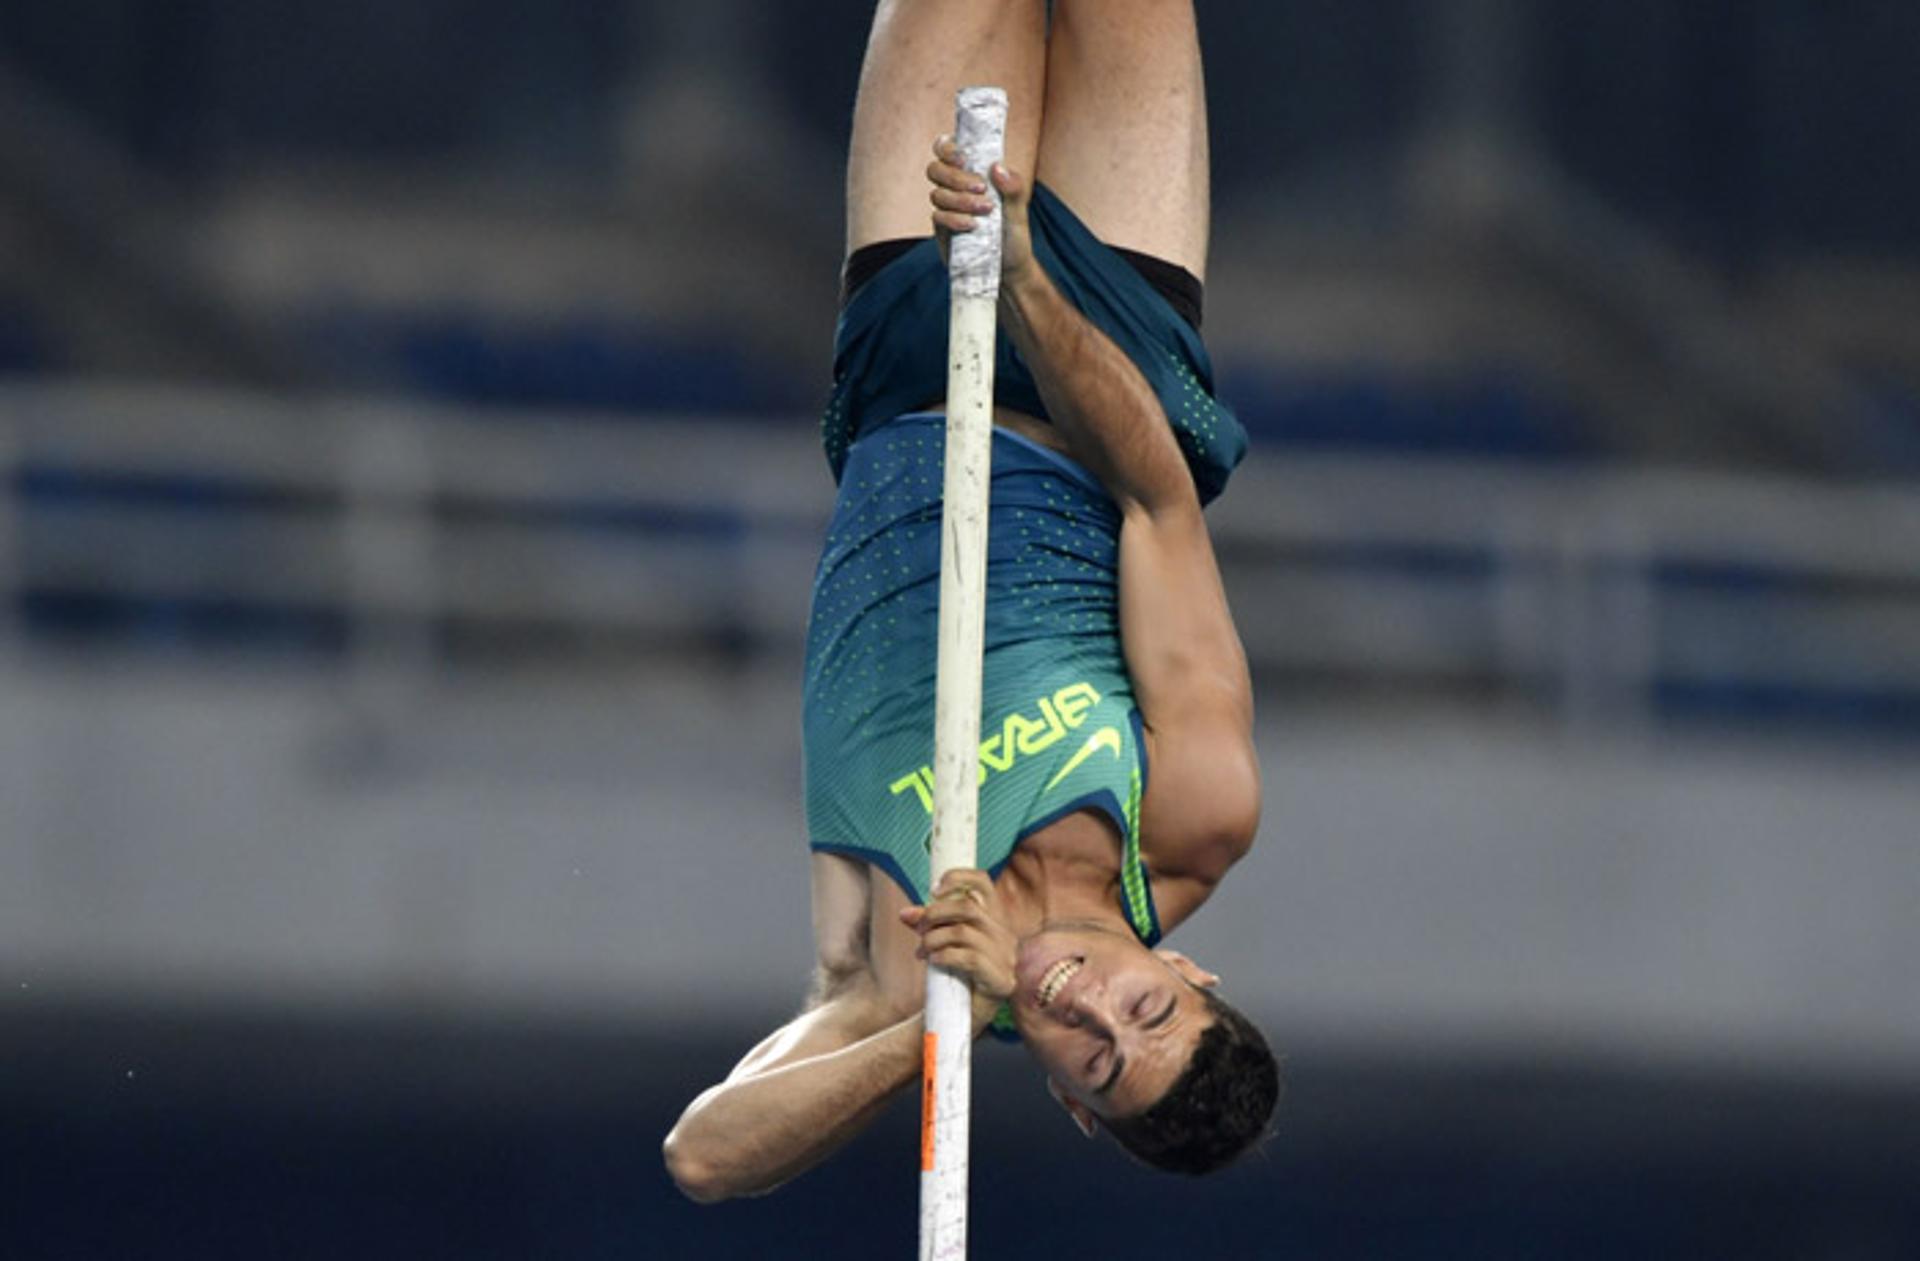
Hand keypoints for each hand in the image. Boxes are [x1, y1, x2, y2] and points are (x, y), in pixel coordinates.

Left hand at [899, 869, 1017, 1033]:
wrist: (965, 1018)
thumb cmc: (955, 976)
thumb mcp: (939, 945)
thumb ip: (926, 927)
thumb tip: (905, 913)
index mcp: (993, 920)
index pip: (983, 883)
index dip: (959, 877)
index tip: (933, 889)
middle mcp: (1003, 934)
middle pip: (967, 907)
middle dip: (935, 914)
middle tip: (918, 929)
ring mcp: (1006, 957)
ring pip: (963, 933)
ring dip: (933, 940)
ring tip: (921, 953)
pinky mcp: (1001, 979)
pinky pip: (967, 958)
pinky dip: (943, 956)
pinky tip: (932, 962)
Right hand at [927, 135, 1035, 288]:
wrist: (1008, 270)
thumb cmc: (1013, 236)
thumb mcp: (1020, 210)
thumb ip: (1014, 187)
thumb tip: (997, 168)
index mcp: (972, 173)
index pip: (947, 149)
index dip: (948, 148)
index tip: (964, 159)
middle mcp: (955, 187)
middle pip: (935, 169)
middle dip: (955, 177)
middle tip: (981, 188)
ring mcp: (946, 208)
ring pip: (936, 193)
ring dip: (960, 200)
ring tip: (985, 210)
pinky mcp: (942, 229)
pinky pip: (937, 217)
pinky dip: (954, 219)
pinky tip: (972, 226)